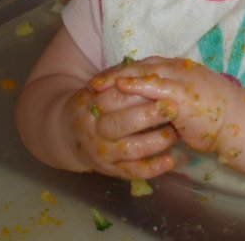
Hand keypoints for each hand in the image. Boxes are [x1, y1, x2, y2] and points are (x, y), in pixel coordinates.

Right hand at [64, 82, 178, 179]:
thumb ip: (119, 80)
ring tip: (176, 132)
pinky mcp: (111, 171)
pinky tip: (170, 161)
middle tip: (173, 109)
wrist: (69, 135)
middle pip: (121, 123)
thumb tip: (152, 72)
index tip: (163, 86)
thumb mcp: (99, 89)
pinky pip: (132, 172)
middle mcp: (95, 130)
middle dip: (149, 116)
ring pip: (130, 149)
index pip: (116, 96)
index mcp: (91, 104)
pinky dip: (152, 168)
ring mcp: (102, 152)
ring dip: (156, 141)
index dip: (139, 91)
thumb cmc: (94, 106)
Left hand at [89, 57, 241, 156]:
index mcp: (178, 69)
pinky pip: (155, 85)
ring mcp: (180, 78)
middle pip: (139, 66)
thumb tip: (150, 106)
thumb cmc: (215, 115)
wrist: (239, 121)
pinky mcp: (183, 92)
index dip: (121, 72)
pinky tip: (121, 86)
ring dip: (118, 77)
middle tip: (93, 82)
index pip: (143, 66)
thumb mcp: (188, 101)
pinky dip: (137, 83)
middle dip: (114, 73)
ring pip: (143, 71)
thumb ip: (169, 98)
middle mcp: (177, 69)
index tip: (102, 80)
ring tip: (98, 85)